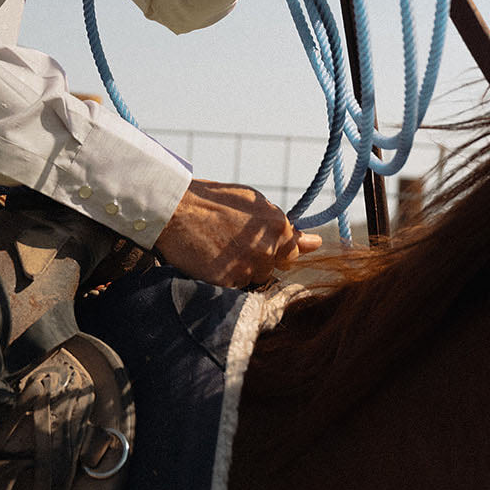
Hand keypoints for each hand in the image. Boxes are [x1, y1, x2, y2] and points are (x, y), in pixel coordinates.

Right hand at [155, 177, 321, 288]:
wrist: (174, 210)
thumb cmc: (212, 201)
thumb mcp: (252, 203)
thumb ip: (283, 225)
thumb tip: (315, 243)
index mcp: (278, 227)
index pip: (293, 255)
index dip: (277, 252)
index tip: (261, 248)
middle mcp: (268, 250)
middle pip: (271, 270)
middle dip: (256, 261)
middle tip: (231, 244)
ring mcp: (247, 268)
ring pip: (252, 280)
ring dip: (240, 271)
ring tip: (218, 250)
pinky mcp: (227, 283)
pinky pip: (232, 289)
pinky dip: (223, 279)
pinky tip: (210, 261)